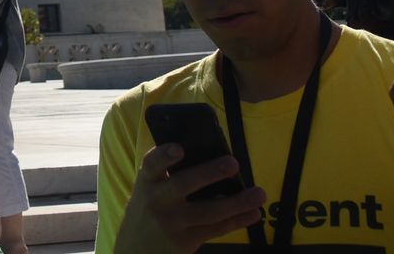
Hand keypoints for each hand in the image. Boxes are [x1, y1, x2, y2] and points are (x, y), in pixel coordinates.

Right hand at [115, 142, 266, 252]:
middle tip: (233, 163)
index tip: (179, 148)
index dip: (164, 156)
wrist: (135, 250)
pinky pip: (215, 229)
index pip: (151, 164)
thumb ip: (169, 176)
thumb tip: (213, 160)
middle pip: (183, 185)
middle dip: (209, 173)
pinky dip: (236, 221)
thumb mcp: (148, 191)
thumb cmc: (149, 211)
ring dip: (236, 202)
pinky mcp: (184, 241)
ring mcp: (171, 223)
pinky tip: (253, 213)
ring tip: (259, 194)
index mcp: (146, 182)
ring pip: (208, 211)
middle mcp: (156, 201)